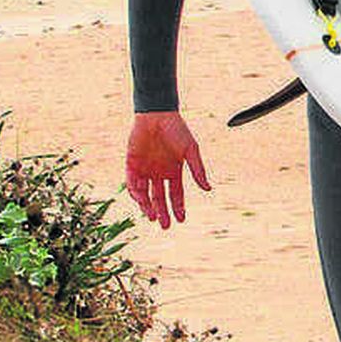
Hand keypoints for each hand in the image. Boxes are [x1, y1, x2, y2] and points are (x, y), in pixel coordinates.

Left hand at [126, 111, 210, 227]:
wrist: (156, 115)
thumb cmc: (176, 130)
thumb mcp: (191, 150)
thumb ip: (198, 170)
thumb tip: (208, 189)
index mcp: (174, 171)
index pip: (176, 194)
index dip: (178, 207)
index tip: (181, 220)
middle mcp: (159, 173)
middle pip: (160, 198)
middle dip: (162, 213)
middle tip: (165, 226)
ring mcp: (145, 170)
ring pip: (145, 194)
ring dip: (148, 206)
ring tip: (152, 217)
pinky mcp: (132, 164)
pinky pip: (132, 183)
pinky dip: (135, 193)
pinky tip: (141, 200)